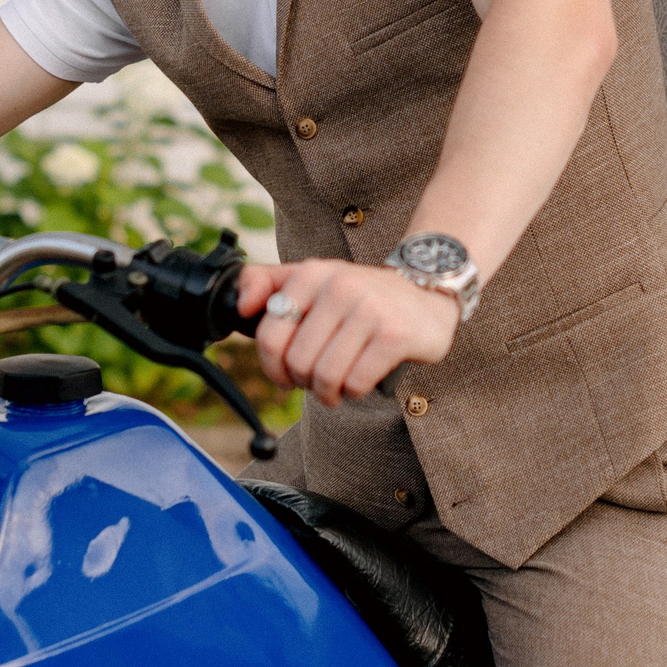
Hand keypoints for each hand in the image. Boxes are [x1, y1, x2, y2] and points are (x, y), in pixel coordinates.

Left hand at [236, 258, 459, 406]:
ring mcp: (368, 310)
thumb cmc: (362, 296)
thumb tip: (239, 306)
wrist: (427, 294)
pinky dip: (353, 392)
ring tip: (335, 388)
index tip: (285, 374)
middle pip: (297, 361)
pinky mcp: (394, 335)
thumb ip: (268, 283)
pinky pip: (355, 382)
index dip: (272, 367)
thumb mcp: (316, 279)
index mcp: (312, 273)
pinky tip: (359, 383)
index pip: (269, 335)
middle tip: (315, 381)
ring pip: (324, 376)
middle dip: (303, 382)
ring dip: (327, 393)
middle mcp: (339, 287)